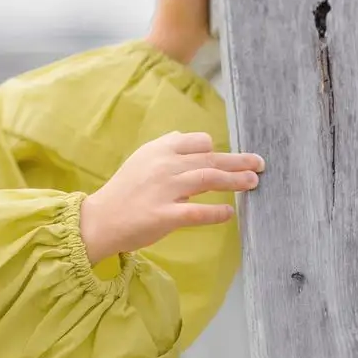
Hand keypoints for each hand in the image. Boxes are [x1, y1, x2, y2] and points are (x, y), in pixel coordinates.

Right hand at [78, 131, 264, 262]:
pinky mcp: (163, 215)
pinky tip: (229, 213)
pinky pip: (197, 212)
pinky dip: (216, 213)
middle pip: (210, 159)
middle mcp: (163, 166)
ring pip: (208, 179)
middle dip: (238, 161)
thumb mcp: (140, 160)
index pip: (198, 142)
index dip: (216, 149)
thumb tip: (187, 138)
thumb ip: (164, 149)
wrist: (98, 220)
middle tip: (259, 164)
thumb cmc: (123, 192)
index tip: (230, 156)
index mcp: (158, 150)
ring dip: (234, 180)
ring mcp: (164, 190)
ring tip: (252, 183)